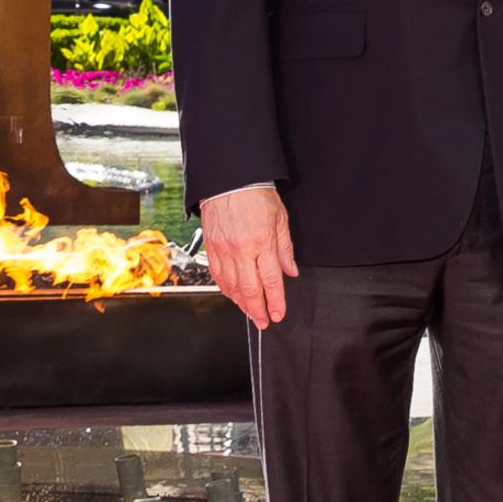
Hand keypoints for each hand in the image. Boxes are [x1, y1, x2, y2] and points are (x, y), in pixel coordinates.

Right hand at [200, 182, 297, 328]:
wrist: (229, 178)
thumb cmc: (256, 194)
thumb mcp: (280, 219)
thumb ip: (285, 248)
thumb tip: (291, 271)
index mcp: (261, 242)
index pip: (271, 280)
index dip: (275, 301)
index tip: (278, 314)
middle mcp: (241, 249)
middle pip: (250, 289)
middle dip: (257, 310)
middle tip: (263, 322)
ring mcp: (223, 249)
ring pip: (231, 286)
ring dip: (241, 304)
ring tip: (250, 313)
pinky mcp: (211, 247)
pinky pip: (218, 275)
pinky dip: (226, 289)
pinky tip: (233, 296)